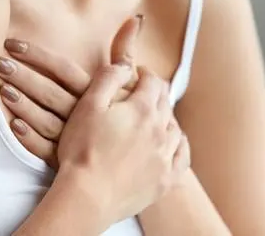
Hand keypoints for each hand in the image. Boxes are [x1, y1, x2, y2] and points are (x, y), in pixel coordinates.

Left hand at [0, 16, 155, 167]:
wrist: (137, 155)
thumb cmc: (130, 113)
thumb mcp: (130, 82)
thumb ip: (126, 50)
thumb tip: (136, 17)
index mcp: (98, 93)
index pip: (63, 69)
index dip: (38, 56)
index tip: (13, 45)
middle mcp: (86, 114)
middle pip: (51, 93)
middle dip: (24, 77)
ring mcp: (77, 140)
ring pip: (46, 120)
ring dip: (24, 105)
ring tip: (2, 90)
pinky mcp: (69, 161)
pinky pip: (46, 150)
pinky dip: (30, 138)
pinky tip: (13, 126)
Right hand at [58, 59, 189, 222]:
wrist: (86, 197)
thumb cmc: (82, 151)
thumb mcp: (88, 105)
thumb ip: (108, 78)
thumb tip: (125, 66)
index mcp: (142, 109)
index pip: (153, 82)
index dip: (145, 74)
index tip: (138, 74)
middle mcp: (160, 130)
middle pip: (165, 102)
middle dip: (155, 94)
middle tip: (143, 94)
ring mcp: (165, 156)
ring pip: (175, 128)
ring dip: (166, 118)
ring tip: (154, 118)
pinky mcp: (165, 180)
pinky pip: (182, 157)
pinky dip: (180, 146)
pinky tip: (174, 143)